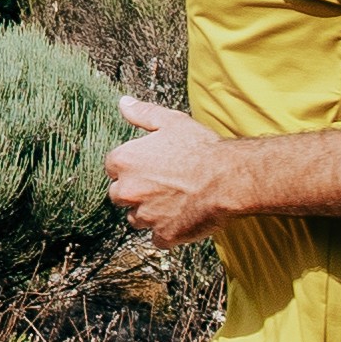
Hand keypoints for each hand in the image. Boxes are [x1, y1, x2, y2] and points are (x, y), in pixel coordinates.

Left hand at [104, 96, 235, 248]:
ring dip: (149, 213)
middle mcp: (128, 190)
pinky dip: (168, 232)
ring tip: (175, 200)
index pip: (112, 168)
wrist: (228, 177)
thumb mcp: (170, 121)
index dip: (131, 167)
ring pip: (137, 219)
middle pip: (119, 195)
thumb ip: (142, 113)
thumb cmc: (201, 148)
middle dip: (135, 192)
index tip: (149, 166)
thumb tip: (123, 103)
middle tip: (162, 184)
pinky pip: (158, 238)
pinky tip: (183, 217)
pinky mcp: (163, 235)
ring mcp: (145, 215)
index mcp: (124, 161)